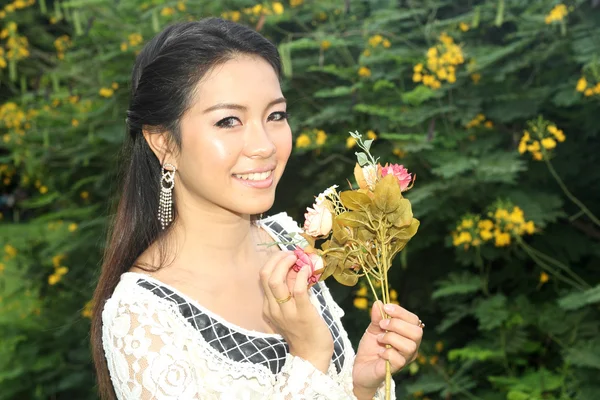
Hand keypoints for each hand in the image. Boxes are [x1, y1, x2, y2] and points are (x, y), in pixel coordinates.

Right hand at [259, 251, 333, 372]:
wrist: (311, 355)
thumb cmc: (303, 330)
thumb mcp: (291, 308)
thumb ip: (292, 289)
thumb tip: (297, 267)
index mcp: (268, 306)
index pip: (263, 276)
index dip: (274, 261)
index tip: (286, 255)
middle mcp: (273, 308)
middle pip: (265, 276)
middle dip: (278, 259)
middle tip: (292, 254)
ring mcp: (286, 312)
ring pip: (276, 281)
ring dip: (287, 264)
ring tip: (298, 258)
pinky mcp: (303, 314)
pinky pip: (298, 290)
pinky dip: (302, 276)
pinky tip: (308, 271)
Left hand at [352, 301, 422, 393]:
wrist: (361, 368)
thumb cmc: (371, 348)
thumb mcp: (373, 329)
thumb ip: (377, 317)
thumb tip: (378, 303)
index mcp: (407, 334)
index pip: (414, 320)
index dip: (401, 312)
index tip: (386, 308)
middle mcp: (411, 346)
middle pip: (417, 332)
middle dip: (397, 324)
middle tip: (382, 324)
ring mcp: (405, 359)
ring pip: (409, 345)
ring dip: (391, 338)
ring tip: (380, 339)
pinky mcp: (397, 369)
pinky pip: (398, 359)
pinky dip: (387, 352)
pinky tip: (380, 352)